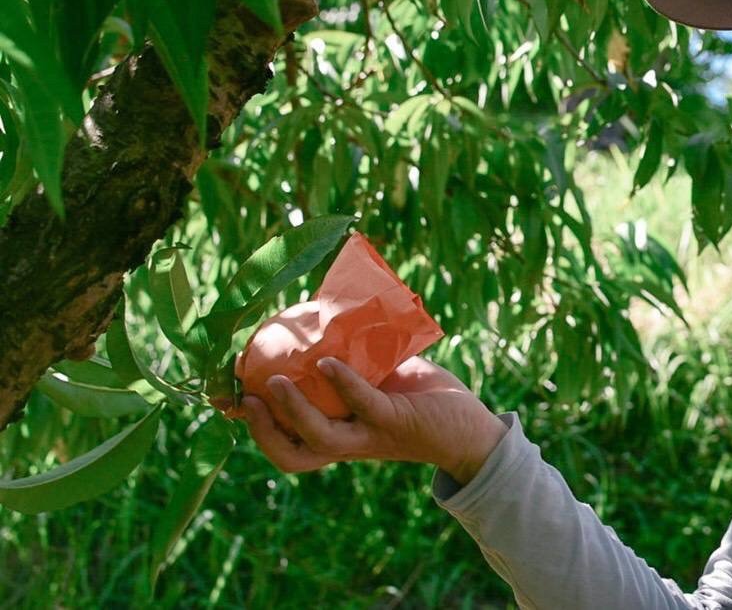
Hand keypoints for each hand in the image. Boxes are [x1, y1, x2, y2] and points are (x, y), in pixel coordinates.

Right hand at [242, 355, 505, 485]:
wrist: (469, 427)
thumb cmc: (420, 397)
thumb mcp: (378, 378)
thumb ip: (352, 360)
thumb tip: (323, 316)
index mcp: (337, 434)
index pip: (285, 441)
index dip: (252, 426)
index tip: (223, 398)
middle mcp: (348, 443)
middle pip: (291, 454)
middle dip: (262, 430)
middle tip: (244, 398)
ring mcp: (370, 437)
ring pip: (319, 438)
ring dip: (292, 411)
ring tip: (278, 380)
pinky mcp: (396, 423)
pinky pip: (364, 407)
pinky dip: (344, 384)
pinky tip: (329, 364)